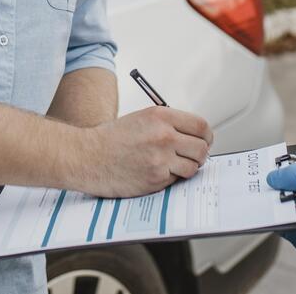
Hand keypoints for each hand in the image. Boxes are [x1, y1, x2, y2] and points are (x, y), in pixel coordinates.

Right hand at [72, 106, 212, 196]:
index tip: (204, 141)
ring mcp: (160, 158)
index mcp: (161, 116)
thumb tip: (195, 136)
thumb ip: (170, 124)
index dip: (206, 136)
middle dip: (200, 154)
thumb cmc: (113, 138)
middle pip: (202, 148)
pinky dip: (170, 178)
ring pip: (193, 166)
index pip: (201, 126)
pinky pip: (176, 179)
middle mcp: (164, 135)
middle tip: (192, 156)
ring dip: (187, 168)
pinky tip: (155, 172)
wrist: (88, 156)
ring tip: (172, 165)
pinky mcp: (155, 178)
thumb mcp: (143, 118)